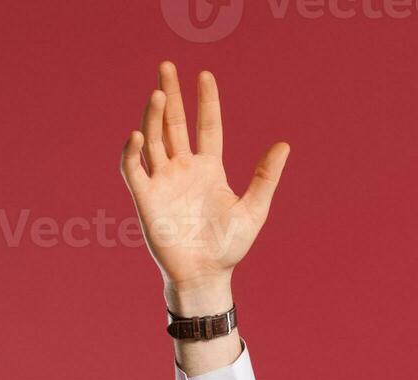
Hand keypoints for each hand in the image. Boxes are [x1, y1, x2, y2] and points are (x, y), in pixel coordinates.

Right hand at [119, 62, 289, 309]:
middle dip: (171, 95)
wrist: (206, 275)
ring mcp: (163, 181)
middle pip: (174, 124)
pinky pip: (134, 170)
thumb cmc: (229, 246)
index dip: (206, 102)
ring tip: (159, 93)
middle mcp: (183, 169)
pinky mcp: (146, 198)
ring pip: (154, 140)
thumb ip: (265, 176)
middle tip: (167, 66)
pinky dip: (132, 152)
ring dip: (153, 117)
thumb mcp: (254, 209)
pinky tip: (138, 135)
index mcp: (209, 169)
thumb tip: (284, 145)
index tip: (205, 75)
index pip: (207, 127)